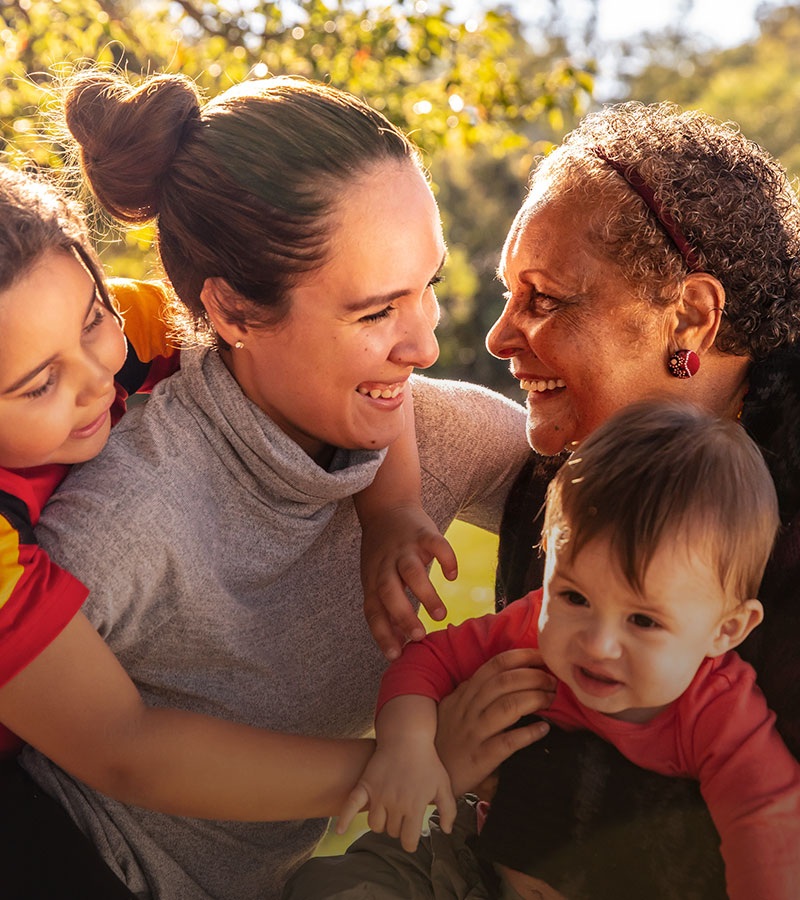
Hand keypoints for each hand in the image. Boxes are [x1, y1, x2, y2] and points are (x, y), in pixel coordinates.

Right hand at [336, 741, 456, 852]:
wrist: (406, 737)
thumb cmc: (427, 762)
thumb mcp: (443, 785)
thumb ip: (449, 809)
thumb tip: (446, 830)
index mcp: (414, 807)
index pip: (408, 841)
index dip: (410, 842)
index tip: (411, 837)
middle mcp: (394, 804)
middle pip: (391, 831)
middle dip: (397, 827)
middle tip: (403, 814)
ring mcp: (378, 795)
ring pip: (374, 824)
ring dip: (381, 822)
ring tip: (388, 811)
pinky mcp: (365, 785)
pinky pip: (350, 806)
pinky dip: (344, 819)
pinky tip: (340, 830)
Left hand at [361, 504, 457, 659]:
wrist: (387, 506)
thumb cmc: (383, 553)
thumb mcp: (376, 580)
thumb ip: (386, 611)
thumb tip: (396, 647)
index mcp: (372, 580)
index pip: (372, 610)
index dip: (382, 634)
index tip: (395, 656)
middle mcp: (385, 565)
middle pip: (388, 591)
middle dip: (402, 615)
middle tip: (419, 636)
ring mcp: (403, 548)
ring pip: (411, 571)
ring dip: (425, 594)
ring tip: (439, 615)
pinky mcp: (422, 533)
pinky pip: (436, 545)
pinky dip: (445, 559)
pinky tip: (451, 575)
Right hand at [435, 648, 555, 795]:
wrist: (426, 774)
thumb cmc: (445, 739)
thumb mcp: (454, 708)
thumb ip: (475, 692)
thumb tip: (506, 675)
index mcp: (464, 694)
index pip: (494, 666)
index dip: (520, 658)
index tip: (541, 656)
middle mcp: (468, 709)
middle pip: (504, 683)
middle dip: (533, 677)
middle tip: (553, 680)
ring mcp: (473, 733)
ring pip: (507, 707)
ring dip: (534, 699)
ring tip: (551, 698)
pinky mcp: (480, 758)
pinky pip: (507, 742)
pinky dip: (528, 733)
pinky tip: (544, 729)